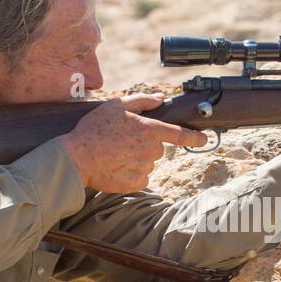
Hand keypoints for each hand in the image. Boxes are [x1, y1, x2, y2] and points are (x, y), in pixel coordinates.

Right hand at [59, 94, 206, 192]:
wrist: (76, 157)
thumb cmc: (94, 129)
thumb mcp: (116, 106)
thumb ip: (142, 101)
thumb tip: (160, 98)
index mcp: (149, 129)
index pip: (180, 134)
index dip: (195, 137)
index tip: (204, 139)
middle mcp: (150, 149)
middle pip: (158, 149)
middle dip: (145, 145)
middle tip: (123, 142)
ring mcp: (144, 168)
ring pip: (148, 164)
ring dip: (137, 160)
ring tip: (116, 155)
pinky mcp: (136, 183)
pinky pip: (141, 178)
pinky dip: (131, 174)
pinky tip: (116, 167)